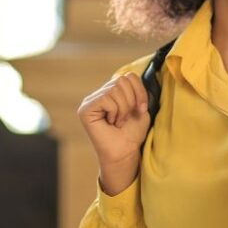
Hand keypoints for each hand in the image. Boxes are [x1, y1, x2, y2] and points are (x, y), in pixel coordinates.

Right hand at [77, 72, 150, 193]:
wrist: (125, 152)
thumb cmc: (132, 133)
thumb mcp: (140, 108)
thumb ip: (137, 90)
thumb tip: (134, 75)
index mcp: (112, 91)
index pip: (128, 76)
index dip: (139, 91)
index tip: (142, 108)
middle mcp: (100, 93)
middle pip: (122, 80)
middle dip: (131, 100)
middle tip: (127, 117)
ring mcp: (91, 101)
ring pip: (115, 89)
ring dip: (124, 109)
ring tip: (119, 121)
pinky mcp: (85, 109)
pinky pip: (106, 98)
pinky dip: (114, 111)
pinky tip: (110, 122)